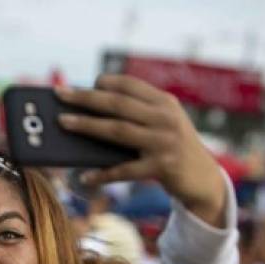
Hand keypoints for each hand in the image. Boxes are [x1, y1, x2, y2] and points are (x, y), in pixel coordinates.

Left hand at [56, 75, 226, 225]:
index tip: (81, 84)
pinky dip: (103, 174)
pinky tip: (85, 176)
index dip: (104, 82)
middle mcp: (165, 118)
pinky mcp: (162, 167)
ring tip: (63, 123)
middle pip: (118, 104)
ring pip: (117, 131)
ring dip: (87, 126)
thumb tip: (90, 115)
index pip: (130, 85)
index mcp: (165, 103)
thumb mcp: (163, 125)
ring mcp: (164, 142)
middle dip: (86, 98)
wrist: (203, 179)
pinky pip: (125, 170)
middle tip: (60, 94)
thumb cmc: (172, 150)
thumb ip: (137, 115)